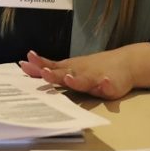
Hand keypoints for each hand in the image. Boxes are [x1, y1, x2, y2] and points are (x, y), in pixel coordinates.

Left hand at [19, 48, 139, 99]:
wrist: (124, 63)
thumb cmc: (91, 68)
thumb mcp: (69, 67)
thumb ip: (49, 69)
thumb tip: (25, 66)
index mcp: (70, 70)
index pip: (51, 68)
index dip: (39, 67)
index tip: (25, 64)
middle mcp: (81, 73)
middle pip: (65, 74)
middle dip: (54, 74)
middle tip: (44, 73)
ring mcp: (96, 79)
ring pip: (86, 80)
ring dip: (77, 80)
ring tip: (69, 78)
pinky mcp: (112, 86)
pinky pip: (109, 87)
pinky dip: (107, 85)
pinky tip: (105, 84)